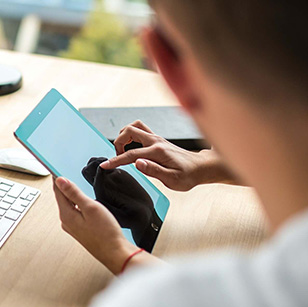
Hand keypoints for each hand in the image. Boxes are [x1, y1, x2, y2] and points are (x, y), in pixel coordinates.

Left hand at [53, 176, 140, 273]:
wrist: (116, 253)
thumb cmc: (105, 233)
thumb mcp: (90, 207)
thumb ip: (74, 193)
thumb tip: (60, 181)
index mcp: (66, 215)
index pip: (57, 191)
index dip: (57, 178)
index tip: (56, 168)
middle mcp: (66, 222)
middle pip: (62, 198)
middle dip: (63, 186)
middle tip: (65, 172)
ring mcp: (72, 227)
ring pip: (68, 205)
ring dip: (71, 195)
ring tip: (73, 184)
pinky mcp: (80, 230)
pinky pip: (74, 212)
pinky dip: (77, 204)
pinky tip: (83, 202)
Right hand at [101, 120, 237, 190]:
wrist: (201, 168)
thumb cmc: (188, 175)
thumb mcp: (173, 179)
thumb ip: (153, 170)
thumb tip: (137, 162)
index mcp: (157, 152)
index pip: (130, 154)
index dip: (116, 160)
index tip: (106, 165)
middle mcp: (156, 141)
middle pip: (129, 130)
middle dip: (118, 142)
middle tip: (117, 156)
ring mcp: (157, 138)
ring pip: (134, 126)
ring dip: (124, 135)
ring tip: (123, 150)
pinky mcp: (158, 139)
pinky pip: (140, 130)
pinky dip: (131, 135)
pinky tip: (132, 147)